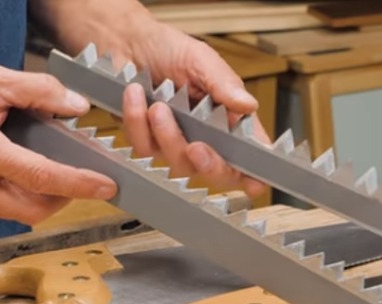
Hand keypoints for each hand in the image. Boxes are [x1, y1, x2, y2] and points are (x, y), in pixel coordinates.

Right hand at [0, 59, 116, 224]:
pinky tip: (18, 173)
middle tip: (80, 178)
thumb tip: (75, 106)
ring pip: (15, 214)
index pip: (41, 178)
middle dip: (64, 197)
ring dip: (40, 198)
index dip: (79, 184)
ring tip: (50, 171)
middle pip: (33, 209)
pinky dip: (16, 195)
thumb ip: (40, 92)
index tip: (106, 187)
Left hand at [29, 0, 268, 197]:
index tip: (254, 182)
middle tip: (196, 147)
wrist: (127, 42)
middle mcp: (206, 136)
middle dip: (208, 164)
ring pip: (178, 164)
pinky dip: (138, 122)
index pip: (249, 154)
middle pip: (217, 173)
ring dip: (167, 135)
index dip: (254, 173)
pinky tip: (136, 97)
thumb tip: (249, 106)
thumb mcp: (202, 60)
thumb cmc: (169, 49)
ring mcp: (176, 144)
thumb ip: (224, 85)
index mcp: (229, 119)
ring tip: (158, 104)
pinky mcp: (147, 143)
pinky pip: (145, 149)